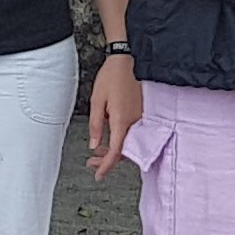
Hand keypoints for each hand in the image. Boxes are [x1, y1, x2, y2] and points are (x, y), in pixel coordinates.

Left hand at [86, 51, 140, 173]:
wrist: (128, 59)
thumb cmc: (112, 77)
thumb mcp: (97, 101)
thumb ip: (95, 125)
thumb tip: (93, 144)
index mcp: (121, 120)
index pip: (115, 152)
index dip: (105, 166)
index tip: (98, 174)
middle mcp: (135, 122)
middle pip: (123, 151)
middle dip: (106, 160)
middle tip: (92, 163)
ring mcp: (140, 118)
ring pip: (128, 143)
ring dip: (113, 150)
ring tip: (97, 152)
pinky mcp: (142, 114)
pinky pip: (133, 134)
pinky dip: (121, 140)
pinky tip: (110, 138)